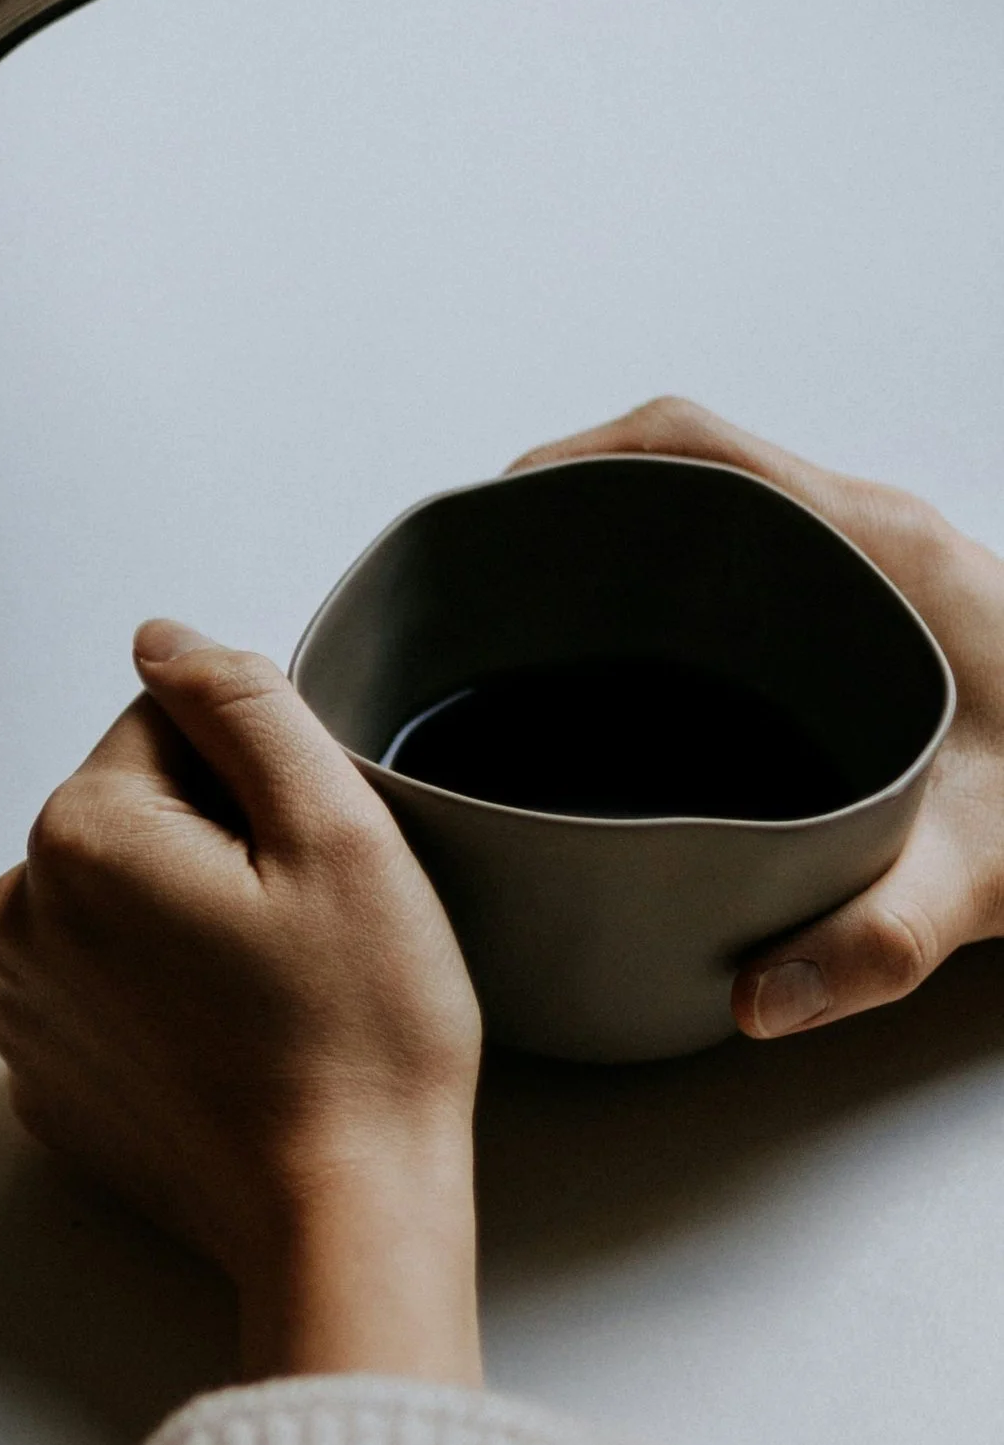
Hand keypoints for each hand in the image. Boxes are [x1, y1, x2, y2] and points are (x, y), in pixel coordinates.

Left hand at [0, 623, 483, 1381]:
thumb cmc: (358, 1038)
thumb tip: (162, 640)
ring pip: (120, 900)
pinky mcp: (47, 1081)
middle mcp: (17, 916)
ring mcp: (21, 1009)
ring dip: (185, 922)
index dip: (261, 781)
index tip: (304, 863)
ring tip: (269, 996)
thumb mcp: (337, 829)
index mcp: (77, 836)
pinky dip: (162, 999)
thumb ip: (242, 703)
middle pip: (136, 814)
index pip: (169, 727)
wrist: (342, 1218)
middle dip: (217, 847)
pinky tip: (233, 1046)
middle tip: (299, 936)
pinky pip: (105, 988)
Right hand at [514, 397, 1003, 1039]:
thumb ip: (872, 942)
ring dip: (632, 544)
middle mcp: (875, 533)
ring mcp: (886, 560)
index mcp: (876, 548)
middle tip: (490, 584)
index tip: (492, 512)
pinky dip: (688, 583)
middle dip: (575, 508)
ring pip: (724, 507)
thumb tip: (751, 998)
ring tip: (540, 623)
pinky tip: (651, 672)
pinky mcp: (894, 601)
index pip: (689, 446)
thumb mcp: (986, 877)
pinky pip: (763, 555)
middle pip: (686, 465)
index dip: (571, 461)